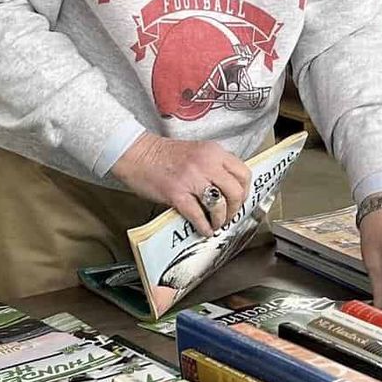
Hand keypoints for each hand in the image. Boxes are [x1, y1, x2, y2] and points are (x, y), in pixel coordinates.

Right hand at [111, 133, 251, 237]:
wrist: (137, 153)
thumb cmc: (162, 154)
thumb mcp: (196, 151)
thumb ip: (213, 166)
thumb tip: (226, 190)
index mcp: (213, 152)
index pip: (243, 173)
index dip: (245, 191)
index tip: (240, 200)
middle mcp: (206, 163)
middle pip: (236, 192)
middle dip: (235, 209)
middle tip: (229, 216)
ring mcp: (192, 179)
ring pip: (219, 206)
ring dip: (220, 220)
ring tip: (215, 224)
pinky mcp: (177, 194)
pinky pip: (198, 215)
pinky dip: (204, 227)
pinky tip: (204, 230)